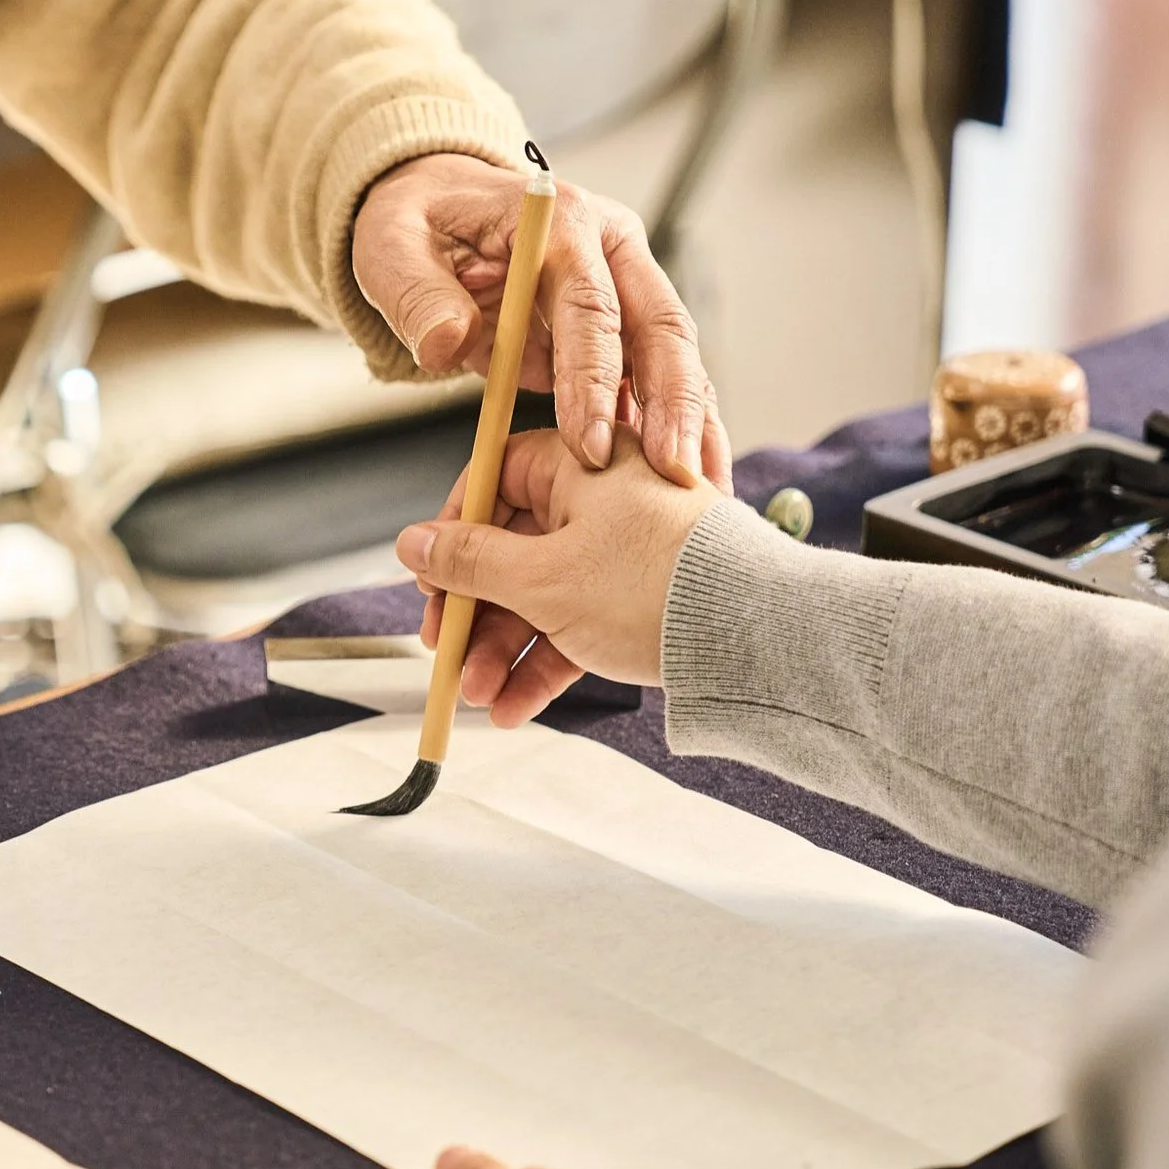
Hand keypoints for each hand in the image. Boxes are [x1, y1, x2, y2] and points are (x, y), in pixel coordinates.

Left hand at [351, 154, 729, 488]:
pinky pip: (658, 377)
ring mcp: (626, 283)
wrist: (438, 209)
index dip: (594, 378)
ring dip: (691, 422)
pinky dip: (675, 425)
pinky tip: (687, 479)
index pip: (590, 305)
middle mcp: (610, 247)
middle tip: (671, 476)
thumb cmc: (414, 224)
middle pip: (661, 326)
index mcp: (561, 223)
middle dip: (672, 405)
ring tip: (700, 490)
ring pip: (673, 355)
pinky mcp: (624, 323)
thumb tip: (446, 344)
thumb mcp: (391, 246)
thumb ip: (417, 295)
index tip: (589, 448)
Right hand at [400, 430, 721, 725]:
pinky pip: (581, 626)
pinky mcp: (647, 599)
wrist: (756, 638)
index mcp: (586, 463)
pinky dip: (547, 664)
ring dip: (505, 650)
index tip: (431, 574)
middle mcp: (609, 498)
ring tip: (478, 694)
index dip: (456, 527)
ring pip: (545, 596)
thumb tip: (412, 543)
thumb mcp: (540, 577)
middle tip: (446, 650)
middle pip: (515, 547)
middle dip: (476, 612)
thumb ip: (467, 562)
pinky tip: (514, 705)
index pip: (498, 476)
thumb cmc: (655, 585)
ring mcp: (630, 552)